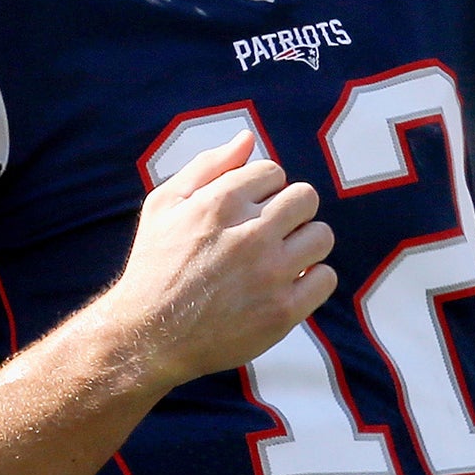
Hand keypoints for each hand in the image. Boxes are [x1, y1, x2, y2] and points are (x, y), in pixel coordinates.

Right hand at [98, 131, 335, 396]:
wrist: (148, 336)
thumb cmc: (155, 265)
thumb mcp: (164, 205)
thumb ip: (208, 165)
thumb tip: (247, 138)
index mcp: (220, 204)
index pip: (274, 172)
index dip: (263, 189)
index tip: (248, 211)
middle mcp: (249, 235)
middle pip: (306, 198)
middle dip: (290, 210)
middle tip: (269, 232)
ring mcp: (269, 275)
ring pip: (321, 236)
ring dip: (305, 243)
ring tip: (280, 258)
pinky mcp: (282, 312)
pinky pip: (325, 278)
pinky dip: (312, 280)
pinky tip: (288, 284)